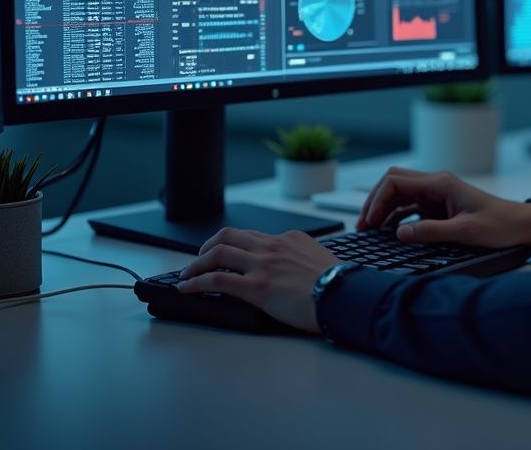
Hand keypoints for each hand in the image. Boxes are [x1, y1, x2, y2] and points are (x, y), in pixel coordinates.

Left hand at [176, 228, 340, 332]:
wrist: (344, 295)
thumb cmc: (338, 284)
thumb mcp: (320, 259)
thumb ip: (302, 258)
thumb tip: (295, 269)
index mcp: (289, 239)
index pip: (252, 235)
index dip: (233, 244)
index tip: (225, 252)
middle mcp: (273, 246)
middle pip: (228, 236)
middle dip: (208, 246)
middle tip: (199, 258)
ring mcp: (263, 265)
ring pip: (217, 253)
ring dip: (196, 264)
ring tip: (186, 275)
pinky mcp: (256, 287)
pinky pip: (217, 279)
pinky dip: (196, 282)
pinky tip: (186, 288)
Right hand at [357, 167, 530, 249]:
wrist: (522, 226)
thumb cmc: (500, 225)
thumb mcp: (465, 232)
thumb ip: (431, 232)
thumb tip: (399, 234)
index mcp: (441, 183)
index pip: (396, 181)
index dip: (377, 200)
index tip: (369, 222)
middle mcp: (436, 185)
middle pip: (393, 183)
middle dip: (374, 201)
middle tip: (362, 226)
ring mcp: (436, 195)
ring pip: (399, 195)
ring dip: (383, 210)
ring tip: (369, 232)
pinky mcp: (438, 207)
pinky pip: (410, 208)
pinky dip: (396, 218)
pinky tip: (389, 233)